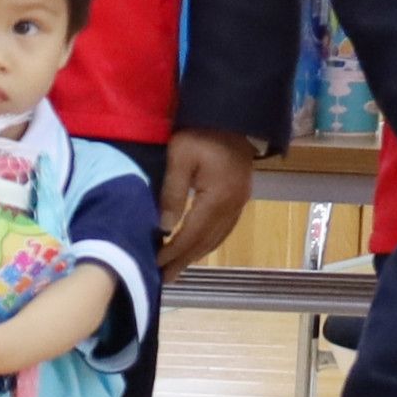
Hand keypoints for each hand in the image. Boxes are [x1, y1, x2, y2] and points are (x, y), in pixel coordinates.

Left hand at [156, 126, 258, 271]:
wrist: (234, 118)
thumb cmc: (202, 134)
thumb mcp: (180, 158)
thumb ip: (172, 192)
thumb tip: (164, 227)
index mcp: (218, 197)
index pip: (192, 233)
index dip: (174, 252)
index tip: (155, 265)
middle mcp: (233, 206)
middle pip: (206, 241)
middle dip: (184, 260)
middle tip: (164, 278)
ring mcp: (240, 203)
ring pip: (217, 238)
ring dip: (196, 255)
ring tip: (177, 269)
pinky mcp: (240, 198)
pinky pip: (224, 229)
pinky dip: (209, 243)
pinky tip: (197, 247)